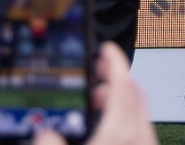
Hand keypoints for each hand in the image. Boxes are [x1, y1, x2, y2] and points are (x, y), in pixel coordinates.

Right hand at [33, 43, 157, 144]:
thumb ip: (51, 144)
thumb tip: (44, 134)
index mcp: (121, 132)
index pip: (122, 85)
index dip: (115, 63)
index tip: (108, 49)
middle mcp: (139, 138)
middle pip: (135, 95)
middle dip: (116, 79)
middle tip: (98, 73)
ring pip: (139, 113)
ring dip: (120, 101)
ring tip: (97, 101)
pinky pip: (141, 130)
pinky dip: (126, 120)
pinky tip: (107, 128)